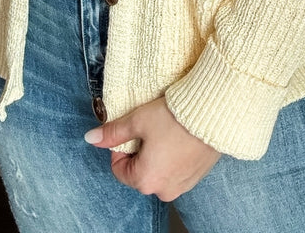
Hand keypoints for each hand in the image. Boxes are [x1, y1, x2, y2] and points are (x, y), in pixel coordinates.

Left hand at [85, 96, 220, 200]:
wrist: (213, 113)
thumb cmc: (175, 118)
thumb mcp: (138, 121)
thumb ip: (113, 133)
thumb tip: (91, 138)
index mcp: (145, 181)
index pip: (119, 170)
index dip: (120, 147)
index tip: (131, 130)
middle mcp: (164, 190)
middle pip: (139, 172)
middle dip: (139, 152)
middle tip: (149, 129)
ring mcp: (182, 186)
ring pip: (158, 171)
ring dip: (157, 155)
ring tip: (166, 131)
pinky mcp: (196, 177)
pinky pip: (176, 170)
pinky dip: (173, 157)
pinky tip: (179, 137)